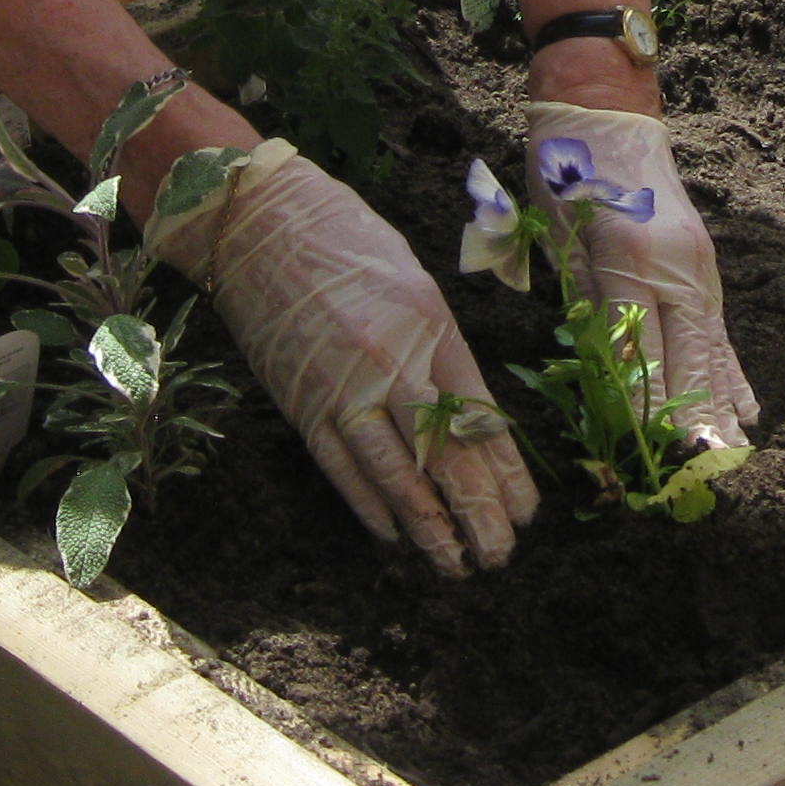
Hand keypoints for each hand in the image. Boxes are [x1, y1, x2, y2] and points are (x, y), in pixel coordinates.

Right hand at [174, 146, 535, 575]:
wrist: (260, 223)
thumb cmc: (347, 241)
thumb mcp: (415, 284)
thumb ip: (442, 350)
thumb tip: (469, 416)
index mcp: (430, 328)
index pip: (478, 419)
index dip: (506, 474)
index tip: (525, 513)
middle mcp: (391, 363)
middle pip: (444, 455)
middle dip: (476, 512)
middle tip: (498, 555)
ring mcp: (343, 387)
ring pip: (393, 474)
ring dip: (427, 525)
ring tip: (453, 562)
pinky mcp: (301, 402)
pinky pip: (341, 466)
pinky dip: (368, 504)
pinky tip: (392, 533)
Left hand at [521, 103, 757, 449]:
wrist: (605, 112)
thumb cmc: (565, 176)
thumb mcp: (558, 239)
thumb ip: (584, 306)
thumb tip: (604, 373)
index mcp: (628, 256)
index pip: (639, 348)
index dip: (645, 403)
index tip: (649, 453)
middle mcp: (674, 264)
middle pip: (688, 356)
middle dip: (693, 418)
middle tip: (698, 477)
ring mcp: (698, 265)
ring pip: (712, 348)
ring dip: (721, 405)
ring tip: (734, 459)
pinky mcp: (705, 266)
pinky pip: (722, 329)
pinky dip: (733, 372)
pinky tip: (747, 410)